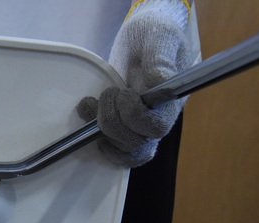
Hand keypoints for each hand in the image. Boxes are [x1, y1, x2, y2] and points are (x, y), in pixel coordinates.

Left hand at [78, 0, 195, 166]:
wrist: (141, 37)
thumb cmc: (153, 34)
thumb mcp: (158, 38)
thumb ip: (159, 59)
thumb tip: (159, 81)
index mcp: (170, 101)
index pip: (157, 128)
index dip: (135, 117)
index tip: (123, 93)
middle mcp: (157, 119)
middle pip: (137, 145)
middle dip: (112, 121)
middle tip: (107, 93)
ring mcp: (139, 126)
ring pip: (124, 151)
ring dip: (101, 130)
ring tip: (92, 103)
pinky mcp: (122, 126)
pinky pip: (113, 149)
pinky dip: (95, 139)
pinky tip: (88, 115)